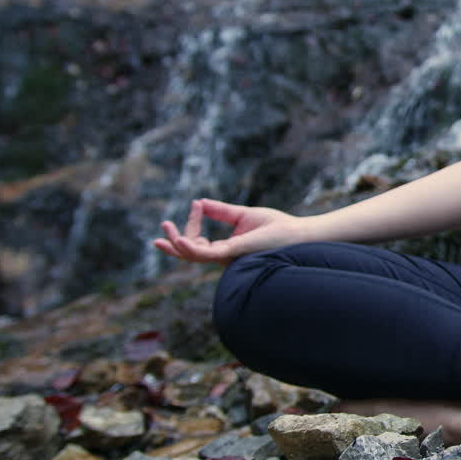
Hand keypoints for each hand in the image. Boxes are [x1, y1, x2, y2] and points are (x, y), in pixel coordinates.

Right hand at [153, 198, 304, 264]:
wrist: (299, 234)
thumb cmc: (278, 227)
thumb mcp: (243, 215)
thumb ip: (221, 211)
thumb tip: (200, 202)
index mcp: (228, 249)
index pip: (200, 241)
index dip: (193, 223)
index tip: (196, 204)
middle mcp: (227, 257)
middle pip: (193, 253)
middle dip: (174, 245)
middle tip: (161, 231)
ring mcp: (231, 257)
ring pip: (197, 257)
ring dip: (178, 248)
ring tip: (163, 238)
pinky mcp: (236, 253)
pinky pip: (210, 255)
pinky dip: (193, 249)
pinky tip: (182, 242)